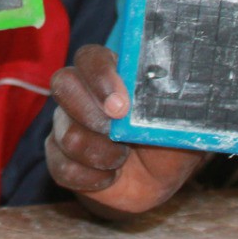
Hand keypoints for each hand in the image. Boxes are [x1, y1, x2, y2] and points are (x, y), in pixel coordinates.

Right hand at [46, 44, 203, 214]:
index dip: (101, 77)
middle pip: (63, 85)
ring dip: (103, 154)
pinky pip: (62, 168)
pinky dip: (92, 178)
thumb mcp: (179, 123)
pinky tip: (110, 176)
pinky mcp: (58, 157)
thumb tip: (166, 92)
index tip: (121, 107)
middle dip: (93, 114)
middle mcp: (80, 93)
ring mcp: (65, 124)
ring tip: (123, 158)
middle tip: (120, 135)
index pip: (90, 58)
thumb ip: (171, 106)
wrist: (156, 180)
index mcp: (111, 73)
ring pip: (68, 135)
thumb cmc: (168, 142)